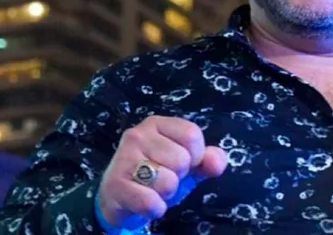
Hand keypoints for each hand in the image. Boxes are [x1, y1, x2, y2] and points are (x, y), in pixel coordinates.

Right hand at [96, 115, 227, 229]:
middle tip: (162, 178)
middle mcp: (138, 135)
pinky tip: (145, 202)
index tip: (181, 164)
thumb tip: (216, 161)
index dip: (195, 156)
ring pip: (168, 181)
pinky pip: (150, 201)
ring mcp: (124, 158)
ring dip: (166, 194)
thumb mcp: (186, 166)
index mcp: (156, 124)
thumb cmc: (155, 176)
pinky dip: (155, 208)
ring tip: (152, 189)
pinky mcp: (115, 184)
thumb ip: (207, 160)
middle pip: (182, 160)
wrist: (117, 198)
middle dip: (178, 177)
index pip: (192, 134)